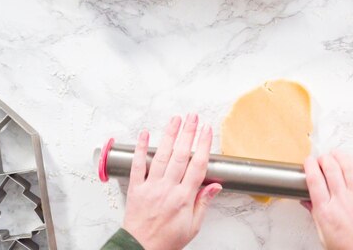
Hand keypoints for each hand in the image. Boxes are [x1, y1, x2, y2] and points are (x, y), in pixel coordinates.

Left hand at [123, 114, 221, 249]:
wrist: (141, 249)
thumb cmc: (167, 240)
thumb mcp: (193, 226)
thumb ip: (203, 203)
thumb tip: (216, 185)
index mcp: (183, 198)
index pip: (197, 166)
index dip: (203, 145)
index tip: (207, 130)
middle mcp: (167, 189)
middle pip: (181, 156)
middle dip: (188, 133)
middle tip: (193, 117)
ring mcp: (151, 187)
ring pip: (162, 156)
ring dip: (169, 135)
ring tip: (176, 119)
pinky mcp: (136, 188)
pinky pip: (138, 166)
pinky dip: (141, 149)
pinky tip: (145, 134)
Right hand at [303, 151, 352, 249]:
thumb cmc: (348, 249)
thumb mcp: (323, 235)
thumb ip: (315, 214)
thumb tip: (306, 201)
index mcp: (326, 211)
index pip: (314, 180)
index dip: (310, 166)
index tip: (308, 162)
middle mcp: (342, 202)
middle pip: (331, 169)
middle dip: (324, 158)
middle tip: (321, 158)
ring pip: (348, 168)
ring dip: (340, 156)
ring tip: (335, 154)